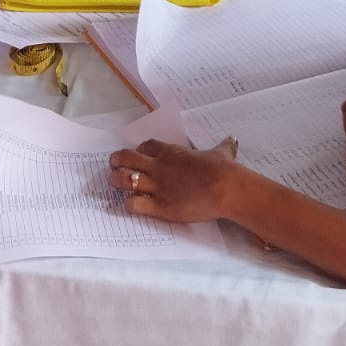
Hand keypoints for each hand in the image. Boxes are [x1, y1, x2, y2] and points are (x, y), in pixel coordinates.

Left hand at [109, 137, 238, 222]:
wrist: (224, 188)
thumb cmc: (222, 169)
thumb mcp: (222, 152)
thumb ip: (223, 146)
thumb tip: (232, 140)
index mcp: (170, 152)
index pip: (146, 145)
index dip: (140, 149)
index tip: (140, 154)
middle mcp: (158, 166)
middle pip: (126, 158)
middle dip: (117, 160)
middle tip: (114, 165)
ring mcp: (157, 186)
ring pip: (123, 179)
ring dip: (115, 180)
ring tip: (114, 183)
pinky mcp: (159, 206)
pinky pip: (134, 203)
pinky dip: (128, 204)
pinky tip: (130, 204)